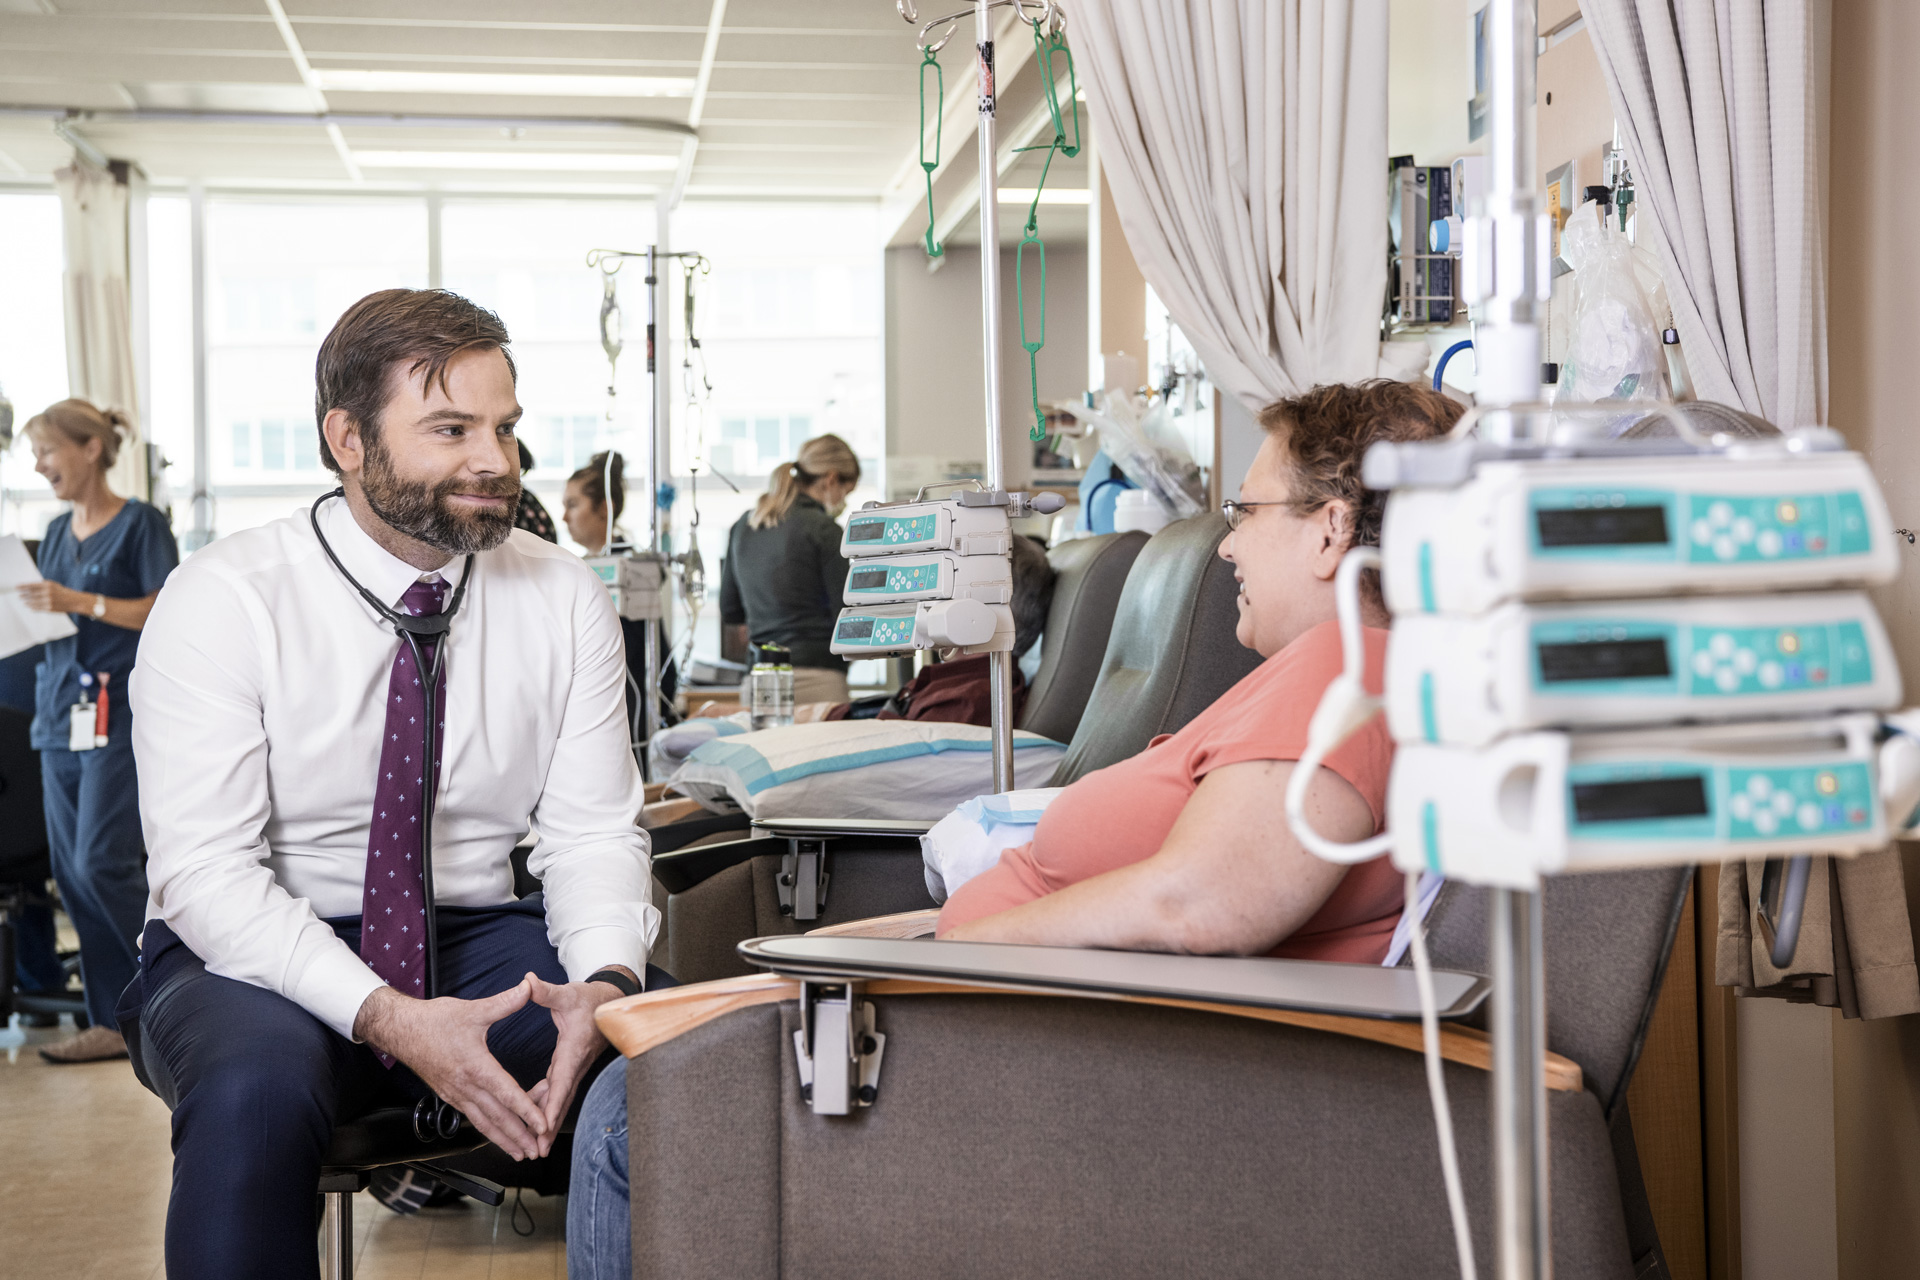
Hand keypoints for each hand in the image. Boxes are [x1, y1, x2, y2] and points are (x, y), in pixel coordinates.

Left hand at [17, 581, 83, 613]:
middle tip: (19, 596)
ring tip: (23, 602)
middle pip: (31, 594)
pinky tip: (30, 607)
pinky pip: (38, 608)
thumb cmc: (65, 592)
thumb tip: (31, 588)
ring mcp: (48, 601)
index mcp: (48, 585)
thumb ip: (44, 586)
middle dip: (24, 595)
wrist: (75, 601)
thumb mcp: (55, 585)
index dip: (23, 586)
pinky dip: (33, 607)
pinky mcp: (49, 608)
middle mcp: (47, 593)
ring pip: (33, 602)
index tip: (16, 587)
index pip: (32, 585)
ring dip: (27, 602)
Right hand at [353, 980, 550, 1160]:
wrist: (400, 1030)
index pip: (506, 1093)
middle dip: (519, 1135)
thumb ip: (505, 1002)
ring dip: (503, 1139)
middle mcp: (465, 1086)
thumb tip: (529, 988)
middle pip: (497, 1117)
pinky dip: (488, 1130)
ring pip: (484, 1122)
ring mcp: (456, 1094)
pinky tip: (498, 1136)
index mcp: (475, 1066)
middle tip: (538, 1151)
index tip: (543, 1124)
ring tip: (521, 1152)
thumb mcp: (473, 1009)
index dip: (526, 1110)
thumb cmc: (434, 1021)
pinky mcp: (450, 1096)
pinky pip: (472, 1118)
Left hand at [524, 969, 630, 1147]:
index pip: (562, 1082)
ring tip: (535, 1143)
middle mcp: (576, 1064)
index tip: (543, 1126)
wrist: (611, 1002)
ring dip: (548, 1121)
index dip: (553, 1106)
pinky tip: (533, 1116)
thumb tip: (528, 981)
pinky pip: (559, 1091)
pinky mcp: (571, 1067)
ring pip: (560, 1099)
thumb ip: (546, 991)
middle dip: (550, 1126)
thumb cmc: (590, 999)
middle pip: (561, 1100)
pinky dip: (548, 1107)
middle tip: (538, 1149)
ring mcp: (574, 1068)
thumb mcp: (567, 993)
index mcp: (574, 1049)